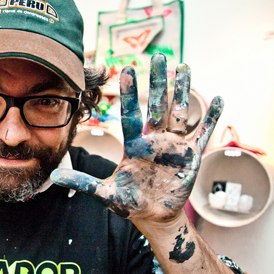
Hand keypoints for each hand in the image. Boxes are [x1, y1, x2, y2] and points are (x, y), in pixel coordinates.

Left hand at [51, 53, 222, 221]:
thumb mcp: (105, 193)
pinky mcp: (191, 156)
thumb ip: (83, 182)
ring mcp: (173, 146)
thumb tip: (55, 176)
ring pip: (179, 112)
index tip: (125, 69)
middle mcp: (154, 140)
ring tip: (185, 68)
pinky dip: (211, 116)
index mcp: (134, 145)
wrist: (153, 218)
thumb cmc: (130, 203)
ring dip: (183, 90)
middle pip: (157, 105)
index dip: (129, 93)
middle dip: (157, 82)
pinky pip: (203, 133)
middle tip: (159, 56)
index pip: (131, 114)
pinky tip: (218, 98)